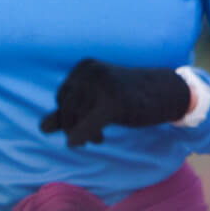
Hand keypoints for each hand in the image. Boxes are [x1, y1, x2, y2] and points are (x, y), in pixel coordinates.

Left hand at [39, 58, 190, 147]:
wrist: (167, 93)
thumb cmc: (130, 97)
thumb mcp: (96, 102)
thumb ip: (71, 112)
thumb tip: (42, 127)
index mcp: (84, 67)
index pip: (62, 96)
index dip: (68, 115)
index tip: (81, 126)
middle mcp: (90, 71)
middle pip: (66, 107)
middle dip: (73, 126)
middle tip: (93, 138)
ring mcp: (101, 85)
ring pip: (76, 117)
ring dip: (82, 133)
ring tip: (99, 138)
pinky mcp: (113, 101)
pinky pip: (87, 125)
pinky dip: (80, 136)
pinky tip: (78, 143)